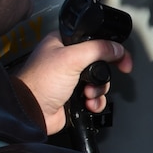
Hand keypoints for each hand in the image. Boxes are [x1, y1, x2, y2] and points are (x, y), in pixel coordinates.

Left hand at [15, 33, 131, 135]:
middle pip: (100, 62)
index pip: (94, 39)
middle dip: (102, 74)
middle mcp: (67, 60)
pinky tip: (86, 103)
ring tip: (87, 93)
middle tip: (103, 78)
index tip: (121, 57)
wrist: (30, 112)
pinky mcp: (73, 96)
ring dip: (98, 90)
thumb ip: (98, 49)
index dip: (110, 47)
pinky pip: (94, 97)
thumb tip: (116, 48)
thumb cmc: (38, 83)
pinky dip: (94, 101)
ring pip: (99, 81)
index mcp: (63, 43)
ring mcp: (70, 79)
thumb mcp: (71, 58)